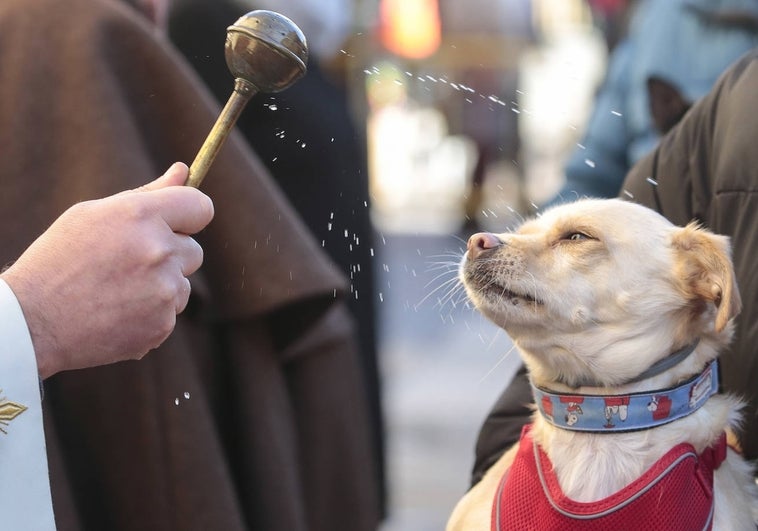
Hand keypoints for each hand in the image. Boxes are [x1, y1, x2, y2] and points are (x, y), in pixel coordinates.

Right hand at [1, 163, 213, 377]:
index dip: (191, 215)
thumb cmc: (59, 261)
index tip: (181, 223)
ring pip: (182, 285)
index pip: (200, 206)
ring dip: (161, 288)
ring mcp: (163, 290)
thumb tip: (183, 172)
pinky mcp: (163, 323)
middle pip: (194, 251)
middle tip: (129, 266)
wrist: (33, 322)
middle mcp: (158, 250)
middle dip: (170, 257)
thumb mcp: (93, 216)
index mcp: (140, 216)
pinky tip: (117, 314)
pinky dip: (151, 315)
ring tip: (117, 292)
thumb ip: (147, 195)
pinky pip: (170, 313)